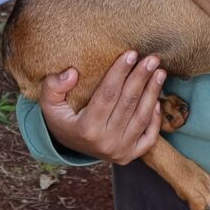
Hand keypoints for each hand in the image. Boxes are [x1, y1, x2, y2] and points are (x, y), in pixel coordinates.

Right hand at [40, 51, 165, 164]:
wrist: (70, 146)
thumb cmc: (62, 119)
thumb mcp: (49, 104)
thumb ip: (53, 87)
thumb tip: (72, 73)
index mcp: (86, 129)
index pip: (107, 95)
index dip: (120, 73)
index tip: (131, 53)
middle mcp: (105, 142)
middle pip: (128, 104)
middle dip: (141, 78)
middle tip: (152, 58)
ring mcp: (120, 151)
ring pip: (141, 118)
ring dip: (153, 92)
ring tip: (159, 72)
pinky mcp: (130, 155)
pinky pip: (149, 137)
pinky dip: (155, 119)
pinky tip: (158, 99)